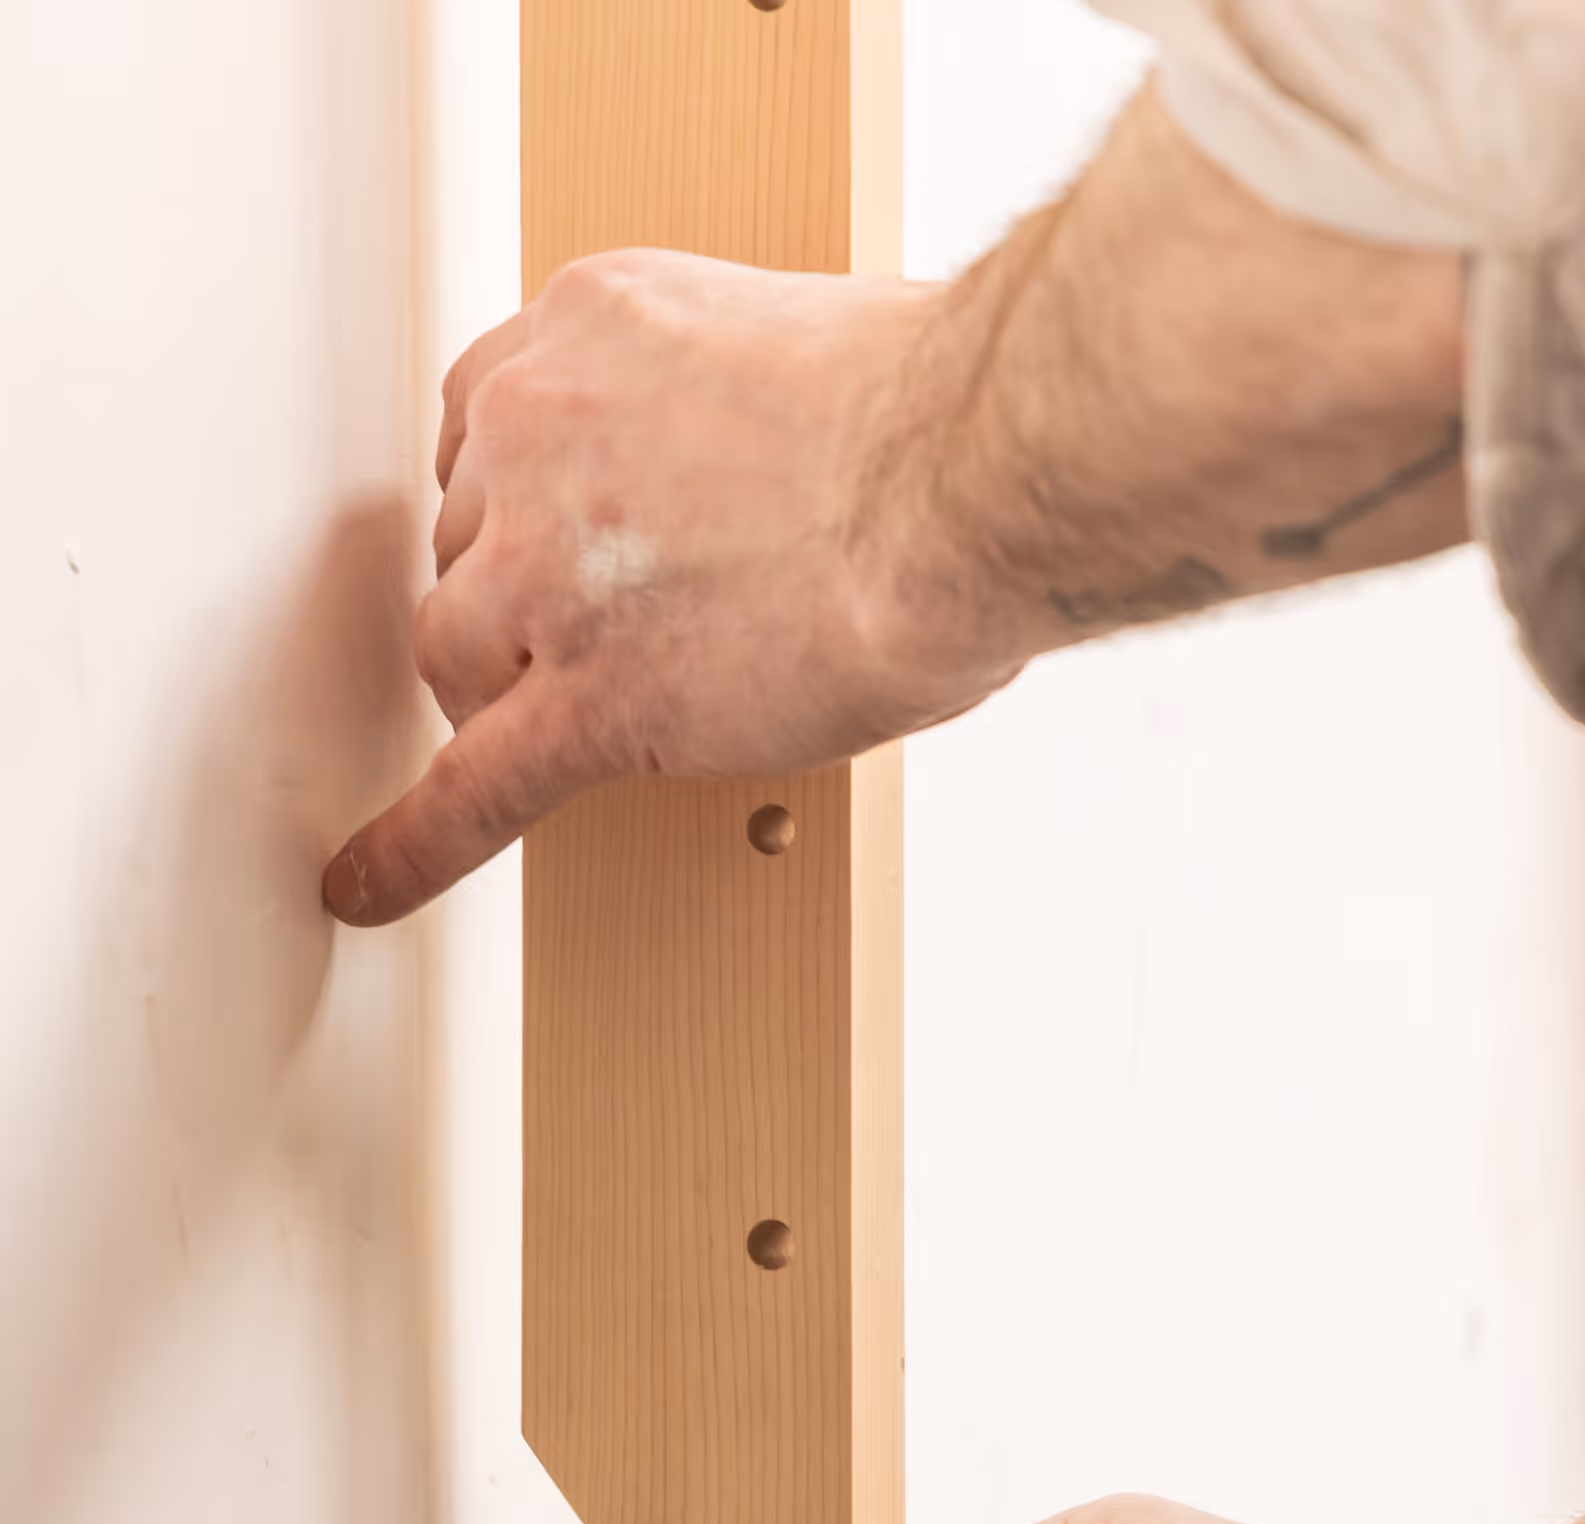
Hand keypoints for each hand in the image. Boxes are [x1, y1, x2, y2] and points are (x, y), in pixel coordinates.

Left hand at [323, 251, 1008, 927]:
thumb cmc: (930, 422)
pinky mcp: (590, 700)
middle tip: (603, 633)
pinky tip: (374, 886)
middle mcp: (542, 432)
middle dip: (524, 599)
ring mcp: (549, 573)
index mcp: (590, 328)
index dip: (526, 504)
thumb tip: (759, 483)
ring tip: (569, 725)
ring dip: (504, 695)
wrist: (962, 483)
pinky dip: (419, 847)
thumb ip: (730, 404)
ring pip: (457, 655)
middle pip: (468, 544)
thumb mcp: (797, 341)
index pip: (493, 425)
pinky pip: (475, 789)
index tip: (551, 537)